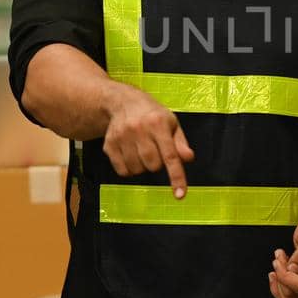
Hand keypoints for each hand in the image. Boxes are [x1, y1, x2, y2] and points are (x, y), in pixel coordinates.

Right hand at [99, 82, 194, 196]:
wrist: (123, 102)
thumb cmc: (153, 115)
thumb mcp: (171, 124)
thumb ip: (180, 143)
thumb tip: (188, 158)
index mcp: (158, 123)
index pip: (170, 155)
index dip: (176, 177)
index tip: (180, 195)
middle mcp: (138, 130)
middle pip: (153, 166)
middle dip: (157, 164)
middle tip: (155, 150)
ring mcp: (121, 137)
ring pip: (137, 170)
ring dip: (143, 167)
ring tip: (142, 150)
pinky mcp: (109, 145)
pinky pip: (122, 171)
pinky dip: (130, 169)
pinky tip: (131, 155)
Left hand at [269, 210, 297, 297]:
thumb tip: (292, 269)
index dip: (284, 276)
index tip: (277, 261)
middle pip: (292, 295)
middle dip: (280, 277)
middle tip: (279, 257)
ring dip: (278, 282)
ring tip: (278, 262)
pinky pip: (289, 294)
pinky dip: (279, 285)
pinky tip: (278, 272)